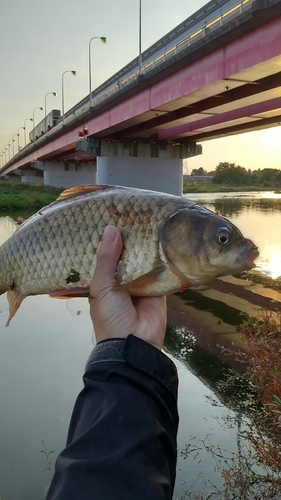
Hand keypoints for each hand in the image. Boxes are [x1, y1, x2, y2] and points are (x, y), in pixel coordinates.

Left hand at [89, 226, 166, 349]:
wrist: (135, 344)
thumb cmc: (111, 318)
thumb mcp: (101, 287)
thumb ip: (106, 260)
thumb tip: (111, 230)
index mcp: (104, 278)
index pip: (106, 252)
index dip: (109, 237)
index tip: (112, 214)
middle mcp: (122, 277)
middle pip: (127, 252)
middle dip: (130, 237)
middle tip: (135, 211)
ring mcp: (142, 280)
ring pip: (145, 257)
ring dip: (147, 243)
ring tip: (150, 216)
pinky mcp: (160, 285)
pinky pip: (163, 267)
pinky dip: (164, 256)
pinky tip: (165, 236)